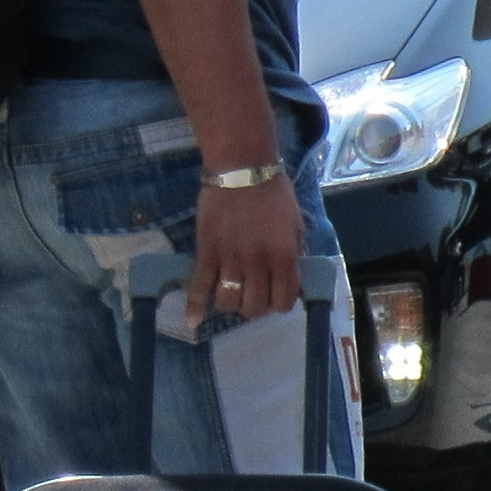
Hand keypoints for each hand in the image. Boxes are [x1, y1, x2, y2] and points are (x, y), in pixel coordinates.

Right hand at [193, 170, 304, 324]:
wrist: (243, 170)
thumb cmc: (274, 196)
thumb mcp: (296, 226)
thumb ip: (294, 256)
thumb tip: (292, 282)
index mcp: (284, 256)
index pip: (284, 301)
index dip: (280, 305)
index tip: (275, 298)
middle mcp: (258, 263)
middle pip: (254, 307)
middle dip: (255, 307)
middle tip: (253, 296)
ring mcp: (230, 258)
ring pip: (228, 302)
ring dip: (231, 305)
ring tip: (232, 296)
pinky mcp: (206, 251)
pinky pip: (199, 286)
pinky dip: (195, 306)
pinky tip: (193, 320)